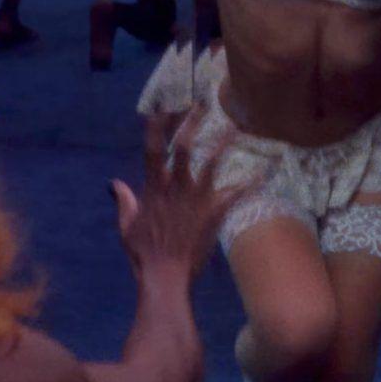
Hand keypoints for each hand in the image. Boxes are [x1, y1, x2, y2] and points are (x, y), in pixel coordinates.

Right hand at [110, 106, 246, 284]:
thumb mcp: (126, 227)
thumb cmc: (143, 254)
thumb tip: (114, 183)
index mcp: (154, 188)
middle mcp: (176, 187)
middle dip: (191, 123)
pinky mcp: (214, 212)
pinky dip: (252, 182)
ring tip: (235, 127)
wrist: (166, 276)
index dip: (155, 127)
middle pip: (183, 147)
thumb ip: (124, 201)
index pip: (152, 150)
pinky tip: (266, 170)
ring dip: (223, 143)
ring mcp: (197, 198)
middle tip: (201, 104)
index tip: (160, 107)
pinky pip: (236, 193)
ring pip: (212, 163)